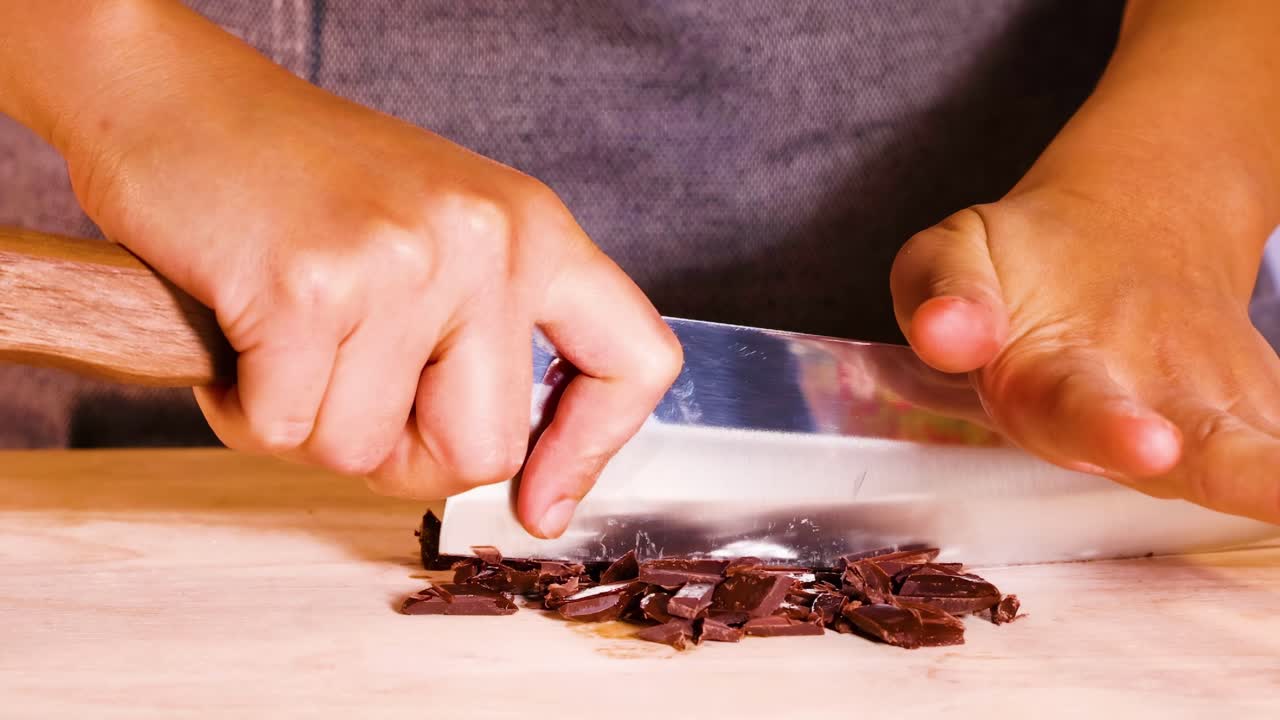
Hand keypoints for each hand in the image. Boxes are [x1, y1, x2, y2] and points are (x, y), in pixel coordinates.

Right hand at [62, 3, 680, 536]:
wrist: (176, 98)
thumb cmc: (301, 179)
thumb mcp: (437, 234)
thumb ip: (485, 334)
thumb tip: (519, 477)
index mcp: (533, 230)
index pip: (634, 360)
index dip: (592, 451)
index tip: (541, 503)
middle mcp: (487, 241)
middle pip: (483, 451)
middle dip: (402, 459)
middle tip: (347, 400)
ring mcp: (404, 261)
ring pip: (364, 451)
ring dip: (307, 425)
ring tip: (283, 342)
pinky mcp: (309, 286)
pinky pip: (284, 429)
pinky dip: (244, 410)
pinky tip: (239, 337)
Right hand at [892, 185, 1279, 522]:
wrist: (1097, 248)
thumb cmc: (1014, 266)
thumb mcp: (954, 252)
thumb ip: (941, 291)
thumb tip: (948, 335)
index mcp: (1039, 395)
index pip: (1069, 414)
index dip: (1106, 430)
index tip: (1153, 444)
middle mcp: (1123, 429)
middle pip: (1178, 464)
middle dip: (1235, 477)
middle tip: (1278, 487)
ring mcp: (1197, 422)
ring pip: (1245, 461)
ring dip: (1277, 478)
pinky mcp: (1251, 408)